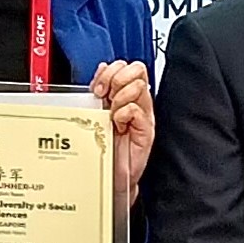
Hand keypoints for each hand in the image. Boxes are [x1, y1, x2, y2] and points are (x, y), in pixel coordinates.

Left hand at [92, 59, 154, 204]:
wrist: (111, 176)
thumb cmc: (105, 148)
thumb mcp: (96, 112)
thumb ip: (100, 89)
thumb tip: (102, 68)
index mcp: (124, 94)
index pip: (126, 66)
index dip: (111, 71)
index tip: (98, 87)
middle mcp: (136, 102)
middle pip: (137, 69)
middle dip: (116, 78)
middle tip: (106, 95)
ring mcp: (143, 115)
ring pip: (139, 86)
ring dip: (120, 97)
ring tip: (113, 114)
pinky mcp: (146, 130)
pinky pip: (137, 109)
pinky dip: (124, 114)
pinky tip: (118, 125)